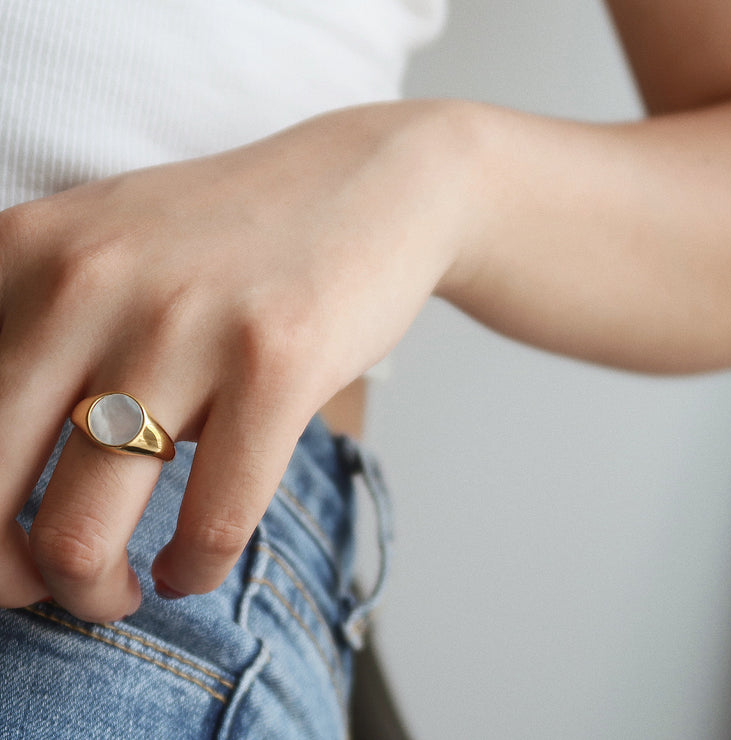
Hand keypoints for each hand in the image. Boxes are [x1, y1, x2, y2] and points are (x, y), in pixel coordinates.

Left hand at [0, 101, 472, 621]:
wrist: (362, 185)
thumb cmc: (234, 238)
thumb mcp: (108, 251)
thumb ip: (35, 335)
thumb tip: (3, 483)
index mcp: (24, 253)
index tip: (5, 542)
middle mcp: (87, 283)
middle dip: (12, 579)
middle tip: (53, 586)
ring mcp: (185, 324)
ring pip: (83, 536)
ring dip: (95, 595)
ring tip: (122, 590)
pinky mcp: (277, 362)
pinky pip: (212, 523)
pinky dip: (195, 569)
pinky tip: (194, 564)